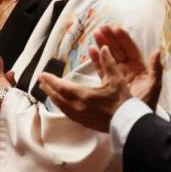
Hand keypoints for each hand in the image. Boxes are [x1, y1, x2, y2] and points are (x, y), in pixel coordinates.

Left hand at [38, 26, 163, 132]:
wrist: (130, 124)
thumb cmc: (123, 101)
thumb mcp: (117, 80)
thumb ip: (108, 63)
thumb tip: (103, 48)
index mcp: (83, 95)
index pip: (61, 86)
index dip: (51, 80)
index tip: (42, 74)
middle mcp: (78, 107)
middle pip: (57, 96)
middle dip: (48, 88)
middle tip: (40, 81)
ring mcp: (80, 117)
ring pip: (60, 106)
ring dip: (53, 97)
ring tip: (47, 90)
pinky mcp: (84, 123)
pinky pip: (67, 113)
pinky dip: (60, 105)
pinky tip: (60, 103)